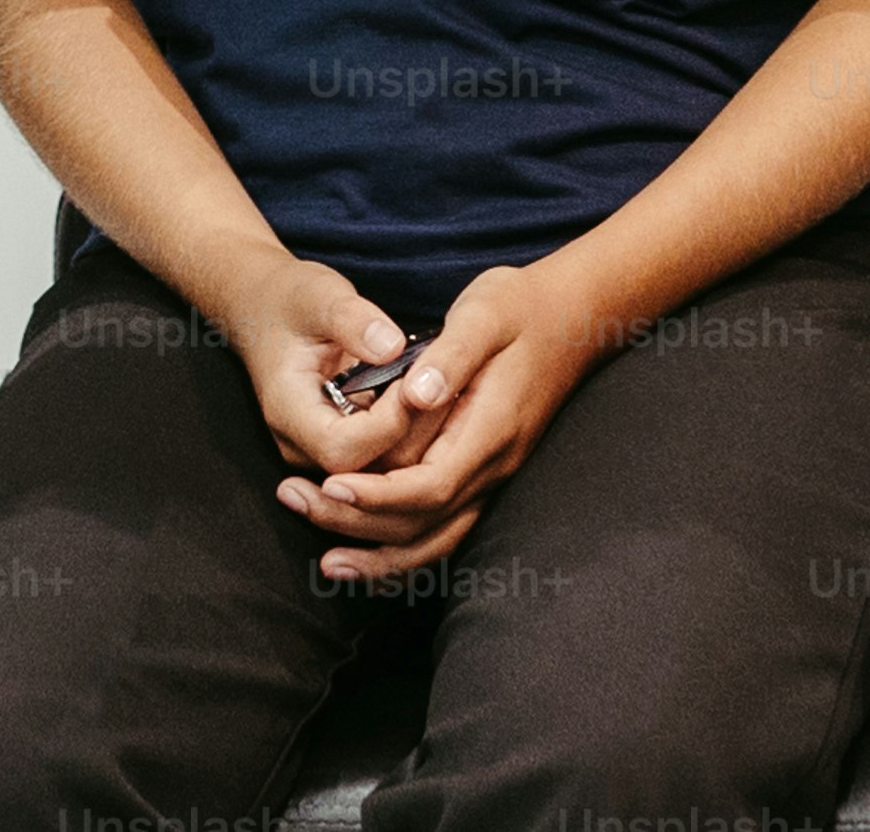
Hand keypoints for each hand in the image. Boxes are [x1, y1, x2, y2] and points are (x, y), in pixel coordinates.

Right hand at [215, 253, 422, 485]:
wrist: (264, 308)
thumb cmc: (290, 300)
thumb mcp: (318, 295)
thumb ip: (352, 320)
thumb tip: (391, 347)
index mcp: (287, 412)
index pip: (342, 449)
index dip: (386, 424)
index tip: (415, 382)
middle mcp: (301, 444)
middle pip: (366, 472)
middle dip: (412, 433)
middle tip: (445, 388)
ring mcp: (319, 450)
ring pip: (380, 471)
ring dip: (419, 435)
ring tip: (445, 390)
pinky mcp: (342, 443)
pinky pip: (383, 455)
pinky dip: (411, 431)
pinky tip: (432, 396)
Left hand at [275, 260, 607, 582]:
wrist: (572, 316)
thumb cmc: (521, 307)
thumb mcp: (485, 311)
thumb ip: (450, 355)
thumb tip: (415, 394)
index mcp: (492, 428)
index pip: (430, 485)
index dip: (377, 494)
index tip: (329, 486)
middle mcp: (495, 464)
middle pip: (424, 522)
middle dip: (358, 524)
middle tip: (297, 505)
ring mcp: (494, 475)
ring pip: (437, 539)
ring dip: (382, 556)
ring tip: (328, 563)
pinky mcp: (486, 473)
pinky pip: (446, 528)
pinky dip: (407, 549)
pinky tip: (370, 553)